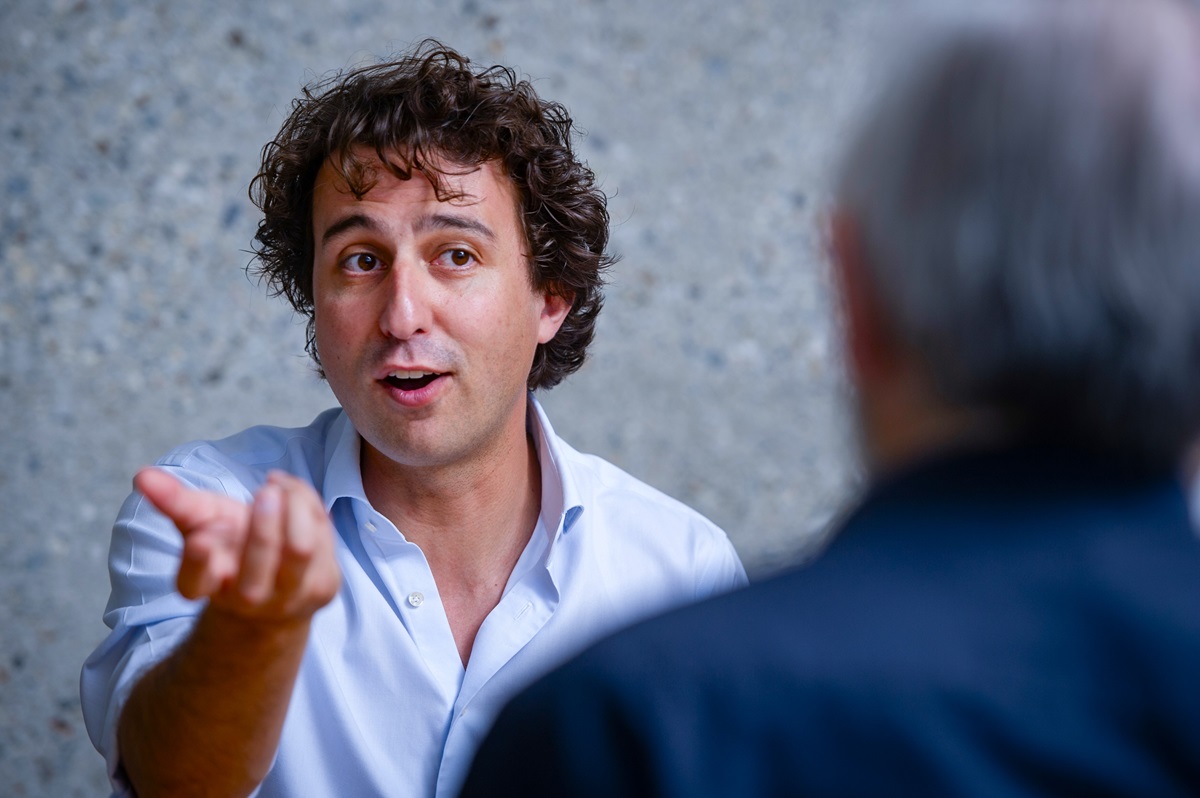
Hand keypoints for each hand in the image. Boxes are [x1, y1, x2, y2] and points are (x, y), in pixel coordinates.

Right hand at [134, 468, 341, 622]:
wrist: (275, 581)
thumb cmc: (230, 542)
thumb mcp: (200, 520)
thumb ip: (173, 500)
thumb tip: (141, 476)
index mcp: (206, 584)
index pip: (194, 583)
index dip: (197, 564)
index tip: (201, 539)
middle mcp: (245, 599)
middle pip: (257, 567)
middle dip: (263, 527)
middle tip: (265, 491)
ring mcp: (288, 597)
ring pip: (299, 550)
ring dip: (295, 509)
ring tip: (278, 484)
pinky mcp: (323, 587)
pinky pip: (324, 538)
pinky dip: (311, 508)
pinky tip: (296, 498)